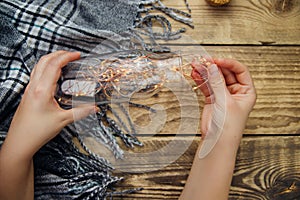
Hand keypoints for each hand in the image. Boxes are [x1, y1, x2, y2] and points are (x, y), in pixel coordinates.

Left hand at [5, 51, 95, 158]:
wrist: (20, 141)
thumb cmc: (37, 131)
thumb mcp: (62, 120)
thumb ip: (80, 112)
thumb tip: (94, 108)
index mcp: (42, 90)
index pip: (54, 65)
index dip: (66, 57)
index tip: (76, 55)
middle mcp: (33, 87)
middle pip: (44, 61)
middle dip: (59, 54)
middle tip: (71, 54)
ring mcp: (29, 89)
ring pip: (38, 66)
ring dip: (51, 59)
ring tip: (63, 60)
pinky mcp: (28, 93)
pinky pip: (36, 74)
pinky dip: (46, 68)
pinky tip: (54, 75)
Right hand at [179, 58, 255, 199]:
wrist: (217, 141)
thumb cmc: (229, 126)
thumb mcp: (225, 101)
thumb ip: (218, 83)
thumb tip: (213, 67)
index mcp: (246, 91)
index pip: (240, 70)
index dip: (228, 63)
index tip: (216, 61)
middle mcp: (236, 91)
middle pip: (225, 73)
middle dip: (214, 66)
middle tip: (203, 61)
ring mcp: (223, 94)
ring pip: (214, 78)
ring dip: (205, 71)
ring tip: (195, 65)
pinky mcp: (212, 98)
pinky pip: (206, 86)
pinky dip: (200, 80)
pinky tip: (194, 74)